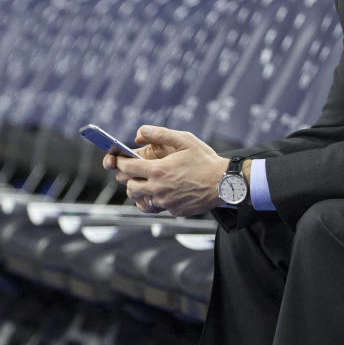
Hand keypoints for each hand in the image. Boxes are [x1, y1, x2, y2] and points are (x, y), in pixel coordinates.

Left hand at [103, 125, 227, 216]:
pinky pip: (156, 207)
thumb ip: (160, 133)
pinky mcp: (173, 211)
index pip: (127, 168)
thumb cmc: (205, 160)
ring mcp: (166, 202)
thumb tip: (139, 133)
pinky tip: (160, 192)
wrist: (224, 183)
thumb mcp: (184, 140)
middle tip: (132, 171)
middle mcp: (159, 189)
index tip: (119, 159)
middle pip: (129, 187)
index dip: (119, 162)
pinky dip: (154, 200)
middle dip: (127, 178)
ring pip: (140, 200)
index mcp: (159, 170)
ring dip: (139, 191)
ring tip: (145, 182)